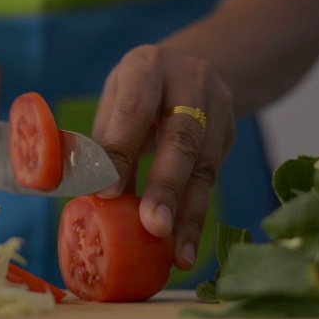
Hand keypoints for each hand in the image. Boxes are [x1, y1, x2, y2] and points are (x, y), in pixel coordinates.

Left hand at [93, 45, 234, 270]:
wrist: (197, 65)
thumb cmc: (140, 90)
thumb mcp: (117, 101)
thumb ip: (106, 144)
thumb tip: (89, 198)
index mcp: (146, 67)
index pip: (134, 109)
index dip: (121, 150)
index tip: (106, 192)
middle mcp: (189, 82)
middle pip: (182, 137)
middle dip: (167, 186)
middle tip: (153, 226)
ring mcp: (217, 108)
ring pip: (205, 165)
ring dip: (189, 214)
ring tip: (178, 254)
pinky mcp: (229, 135)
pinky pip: (213, 180)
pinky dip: (196, 217)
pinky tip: (185, 247)